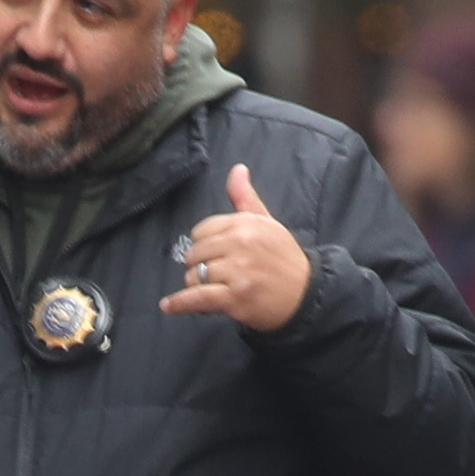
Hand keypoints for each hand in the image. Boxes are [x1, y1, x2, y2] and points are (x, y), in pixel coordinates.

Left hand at [160, 165, 314, 331]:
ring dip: (196, 285)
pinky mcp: (235, 298)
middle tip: (214, 274)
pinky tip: (169, 305)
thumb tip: (237, 170)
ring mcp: (237, 272)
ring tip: (211, 289)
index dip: (203, 244)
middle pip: (195, 253)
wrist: (305, 293)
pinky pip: (197, 298)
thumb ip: (245, 198)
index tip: (213, 253)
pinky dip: (180, 303)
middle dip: (198, 265)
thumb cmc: (284, 258)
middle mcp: (240, 245)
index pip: (202, 231)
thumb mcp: (267, 223)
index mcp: (245, 224)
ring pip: (194, 275)